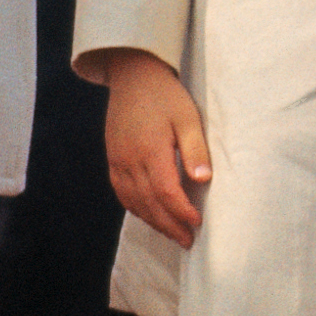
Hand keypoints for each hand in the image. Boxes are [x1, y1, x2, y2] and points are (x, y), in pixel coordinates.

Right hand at [99, 49, 211, 244]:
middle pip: (149, 203)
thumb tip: (203, 179)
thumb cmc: (165, 94)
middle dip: (169, 225)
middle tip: (187, 241)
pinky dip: (136, 208)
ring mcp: (117, 160)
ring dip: (153, 221)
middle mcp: (130, 159)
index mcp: (150, 149)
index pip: (166, 192)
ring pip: (133, 201)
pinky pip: (121, 192)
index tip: (197, 223)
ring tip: (172, 233)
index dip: (181, 212)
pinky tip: (149, 214)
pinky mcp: (113, 158)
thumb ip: (195, 149)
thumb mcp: (187, 117)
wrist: (133, 75)